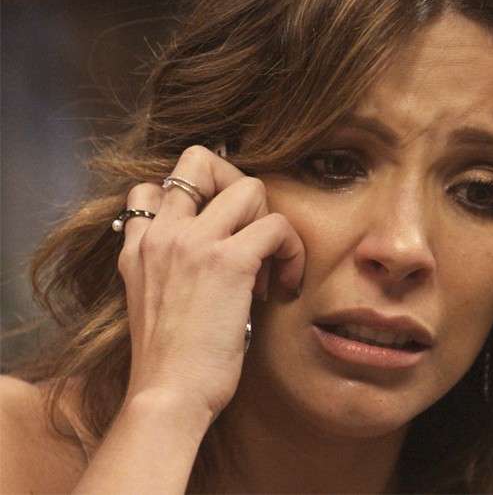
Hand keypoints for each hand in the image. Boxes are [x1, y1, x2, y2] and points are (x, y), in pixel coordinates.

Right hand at [117, 146, 304, 419]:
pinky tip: (284, 285)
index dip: (194, 198)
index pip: (152, 185)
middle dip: (235, 185)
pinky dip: (291, 250)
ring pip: (249, 186)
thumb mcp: (148, 300)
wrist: (166, 396)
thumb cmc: (168, 359)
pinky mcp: (228, 261)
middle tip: (250, 229)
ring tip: (268, 264)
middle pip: (199, 160)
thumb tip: (210, 250)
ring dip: (268, 221)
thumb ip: (163, 264)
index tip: (216, 233)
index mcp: (138, 245)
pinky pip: (277, 226)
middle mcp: (161, 233)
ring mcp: (193, 242)